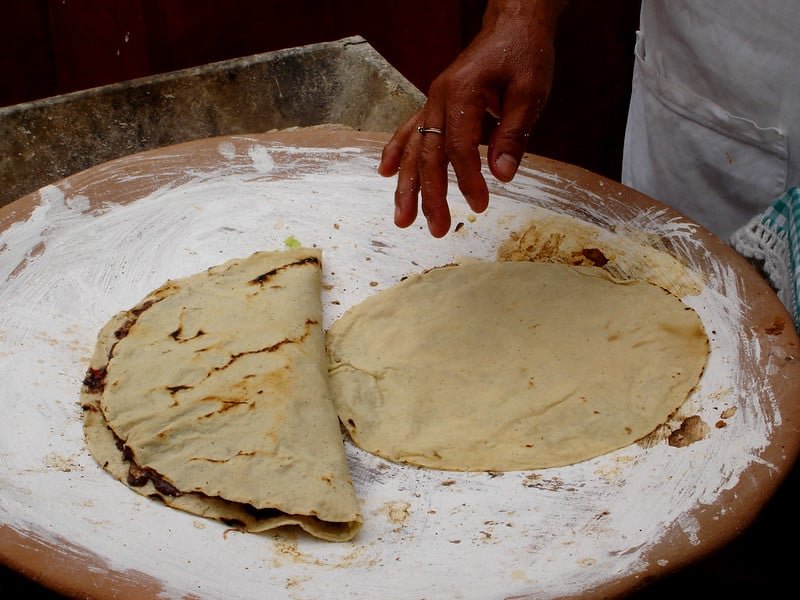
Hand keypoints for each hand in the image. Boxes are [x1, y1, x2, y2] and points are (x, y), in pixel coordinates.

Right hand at [378, 0, 566, 236]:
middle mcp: (439, 97)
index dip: (467, 179)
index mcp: (462, 92)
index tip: (480, 206)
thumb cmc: (525, 54)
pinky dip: (397, 151)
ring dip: (406, 185)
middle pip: (427, 153)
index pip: (459, 146)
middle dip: (429, 195)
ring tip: (403, 219)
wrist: (512, 26)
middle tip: (436, 230)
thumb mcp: (531, 91)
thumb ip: (515, 134)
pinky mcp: (435, 104)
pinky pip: (409, 130)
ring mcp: (433, 101)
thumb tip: (502, 176)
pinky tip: (386, 173)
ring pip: (412, 147)